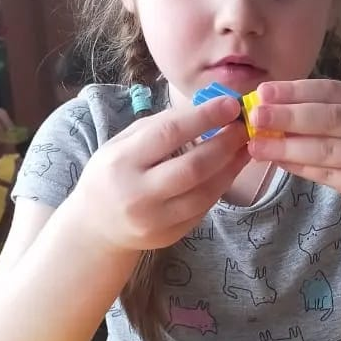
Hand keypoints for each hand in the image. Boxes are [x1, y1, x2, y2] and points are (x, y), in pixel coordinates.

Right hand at [65, 96, 249, 251]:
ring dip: (231, 167)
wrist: (96, 227)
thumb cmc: (112, 174)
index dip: (204, 117)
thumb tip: (205, 109)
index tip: (230, 105)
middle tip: (245, 127)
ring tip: (245, 147)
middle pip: (194, 167)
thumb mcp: (120, 144)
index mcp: (121, 162)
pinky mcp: (170, 235)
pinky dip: (221, 186)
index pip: (169, 134)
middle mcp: (138, 193)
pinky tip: (230, 169)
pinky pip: (203, 208)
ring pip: (205, 192)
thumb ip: (158, 127)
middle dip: (225, 144)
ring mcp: (155, 219)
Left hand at [248, 79, 340, 237]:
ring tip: (257, 145)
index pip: (331, 90)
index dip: (295, 90)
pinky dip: (300, 168)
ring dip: (287, 146)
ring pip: (326, 148)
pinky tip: (279, 164)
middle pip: (329, 116)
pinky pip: (328, 174)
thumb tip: (269, 113)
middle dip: (288, 115)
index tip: (263, 92)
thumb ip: (319, 123)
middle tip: (256, 115)